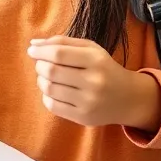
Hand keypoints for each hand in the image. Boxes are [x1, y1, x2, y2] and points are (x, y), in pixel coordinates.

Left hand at [27, 35, 160, 129]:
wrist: (129, 98)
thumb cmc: (104, 68)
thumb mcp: (91, 49)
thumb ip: (63, 43)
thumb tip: (34, 43)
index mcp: (96, 60)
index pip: (59, 54)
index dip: (40, 51)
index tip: (31, 50)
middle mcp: (94, 82)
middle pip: (51, 71)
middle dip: (39, 65)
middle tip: (40, 63)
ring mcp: (88, 102)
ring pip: (49, 89)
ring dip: (41, 80)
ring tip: (46, 76)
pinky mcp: (83, 118)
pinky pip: (53, 106)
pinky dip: (47, 96)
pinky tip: (53, 90)